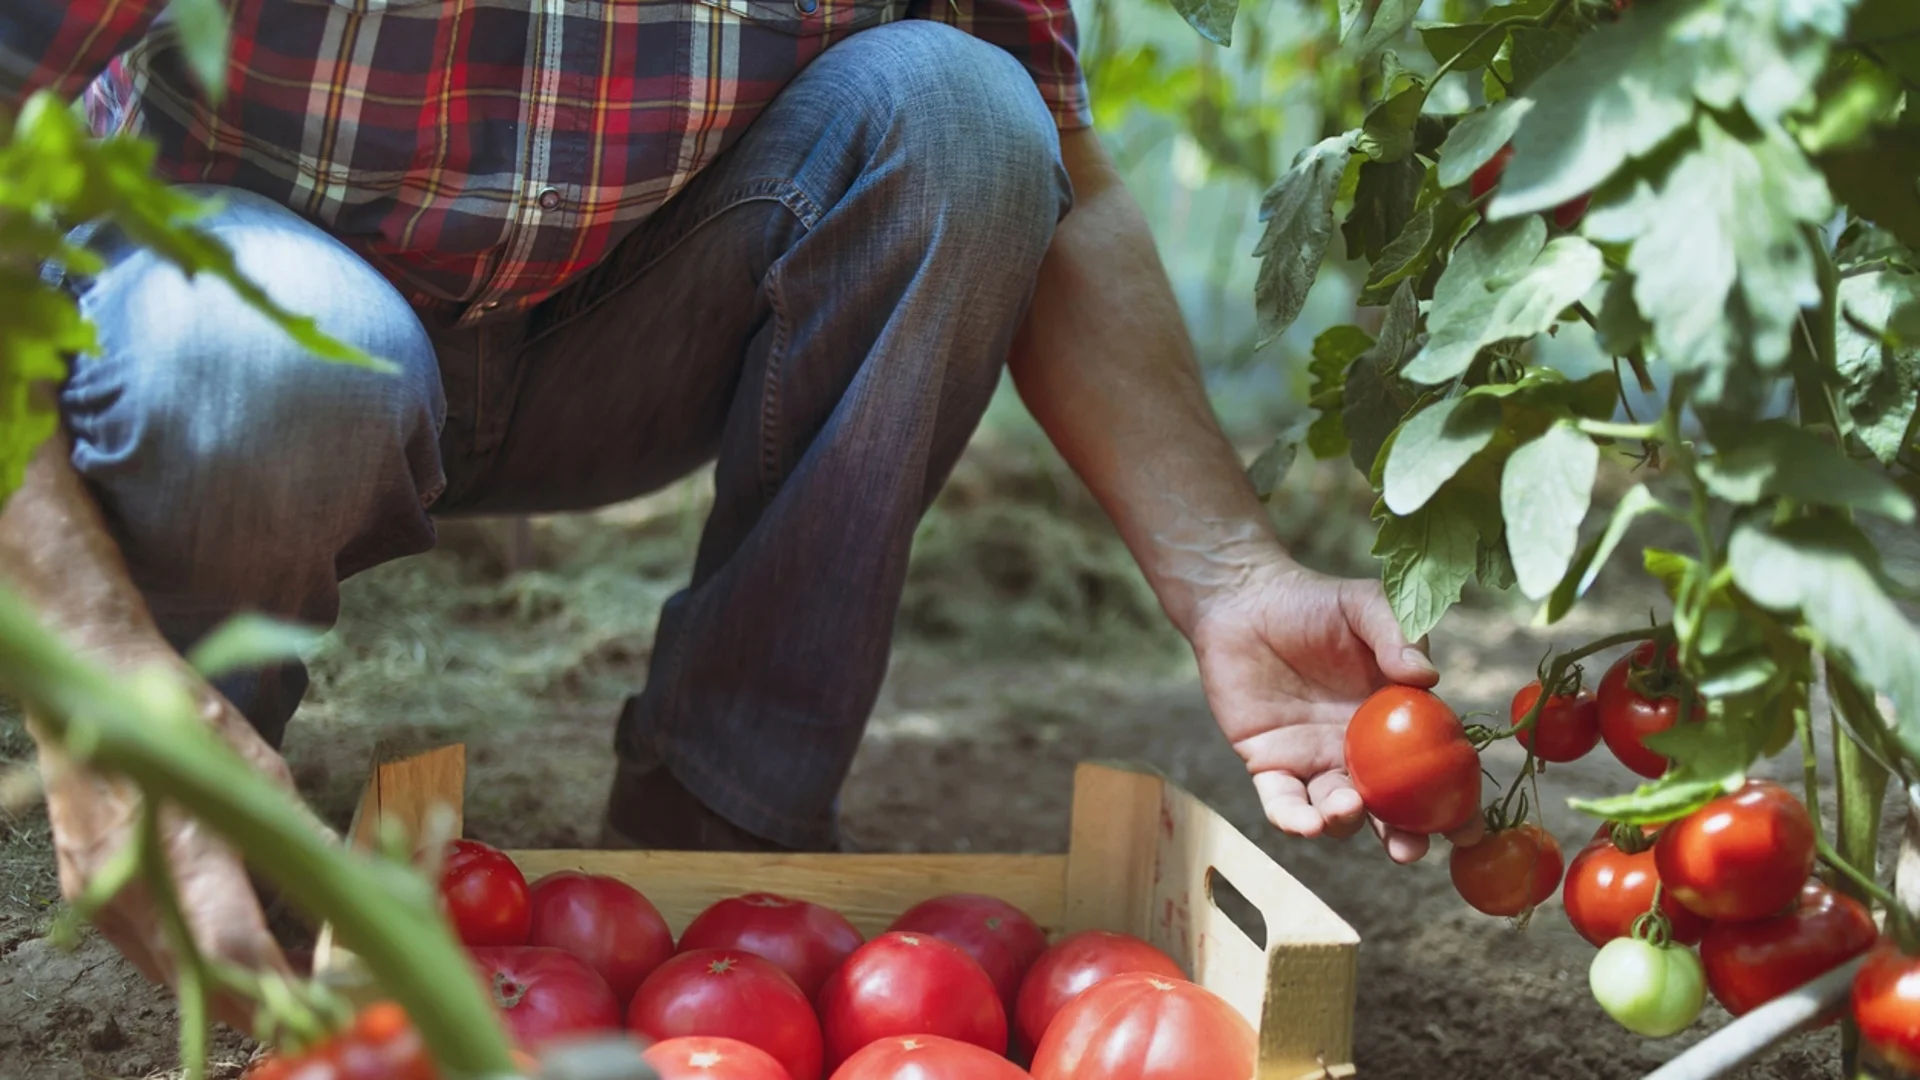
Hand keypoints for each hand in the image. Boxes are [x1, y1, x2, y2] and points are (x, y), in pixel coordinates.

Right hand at [31, 636, 304, 1028]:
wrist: (95, 689)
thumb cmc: (186, 720)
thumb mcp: (259, 769)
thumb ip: (300, 834)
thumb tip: (356, 878)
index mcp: (185, 848)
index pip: (235, 944)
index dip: (282, 984)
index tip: (326, 999)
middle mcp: (136, 885)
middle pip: (205, 978)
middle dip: (264, 1004)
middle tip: (318, 1007)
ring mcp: (104, 897)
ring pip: (175, 974)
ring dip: (231, 990)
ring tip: (289, 987)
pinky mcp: (90, 899)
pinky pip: (150, 953)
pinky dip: (195, 963)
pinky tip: (234, 957)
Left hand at [1189, 557, 1483, 862]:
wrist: (1243, 600)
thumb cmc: (1312, 603)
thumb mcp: (1366, 605)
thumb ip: (1399, 635)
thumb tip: (1426, 676)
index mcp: (1397, 723)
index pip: (1434, 772)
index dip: (1455, 805)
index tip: (1470, 831)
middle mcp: (1361, 753)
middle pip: (1389, 809)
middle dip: (1403, 838)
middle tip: (1407, 850)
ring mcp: (1315, 761)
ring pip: (1337, 813)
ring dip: (1346, 822)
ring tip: (1347, 808)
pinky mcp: (1270, 764)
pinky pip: (1282, 803)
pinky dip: (1293, 820)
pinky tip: (1305, 823)